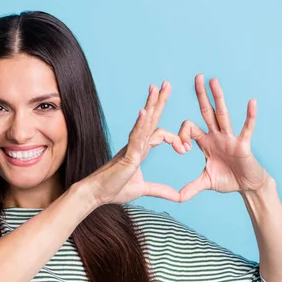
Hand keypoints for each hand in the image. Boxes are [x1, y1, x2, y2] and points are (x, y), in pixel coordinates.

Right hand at [82, 81, 187, 205]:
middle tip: (166, 83)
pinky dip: (141, 124)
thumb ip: (161, 190)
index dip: (176, 139)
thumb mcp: (144, 189)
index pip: (160, 133)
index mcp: (140, 150)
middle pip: (151, 118)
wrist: (97, 194)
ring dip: (150, 104)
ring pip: (144, 122)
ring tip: (156, 87)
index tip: (185, 149)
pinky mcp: (127, 155)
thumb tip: (178, 197)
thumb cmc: (114, 189)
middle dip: (159, 100)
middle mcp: (136, 145)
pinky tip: (145, 111)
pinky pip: (136, 137)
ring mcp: (131, 148)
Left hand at [178, 74, 270, 201]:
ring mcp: (230, 138)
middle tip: (197, 77)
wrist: (247, 186)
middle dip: (201, 95)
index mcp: (205, 142)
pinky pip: (246, 128)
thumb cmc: (228, 179)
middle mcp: (217, 135)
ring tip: (214, 81)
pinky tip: (251, 102)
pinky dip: (249, 116)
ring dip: (218, 98)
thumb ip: (191, 188)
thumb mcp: (206, 182)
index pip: (189, 128)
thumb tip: (176, 197)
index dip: (182, 135)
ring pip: (222, 114)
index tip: (182, 150)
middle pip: (207, 111)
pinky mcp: (243, 144)